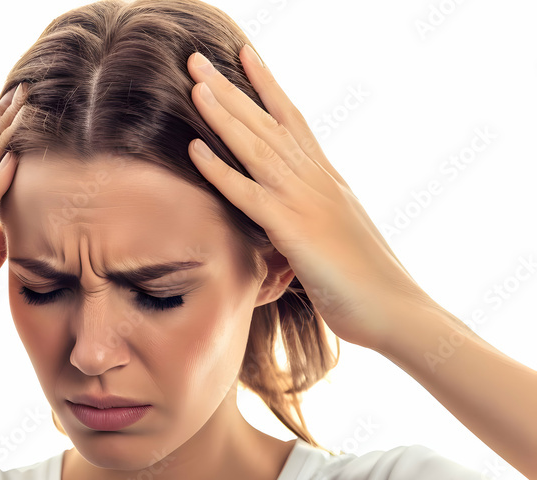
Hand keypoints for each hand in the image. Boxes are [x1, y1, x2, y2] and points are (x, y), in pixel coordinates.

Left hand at [184, 45, 428, 350]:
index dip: (266, 86)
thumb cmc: (365, 283)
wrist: (397, 311)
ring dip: (223, 114)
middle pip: (267, 123)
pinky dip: (220, 169)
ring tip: (194, 83)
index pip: (292, 120)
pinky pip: (248, 193)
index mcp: (326, 179)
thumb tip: (288, 215)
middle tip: (197, 57)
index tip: (243, 54)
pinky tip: (194, 148)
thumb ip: (309, 216)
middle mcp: (316, 180)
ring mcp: (305, 202)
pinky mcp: (294, 231)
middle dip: (231, 88)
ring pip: (256, 147)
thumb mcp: (335, 237)